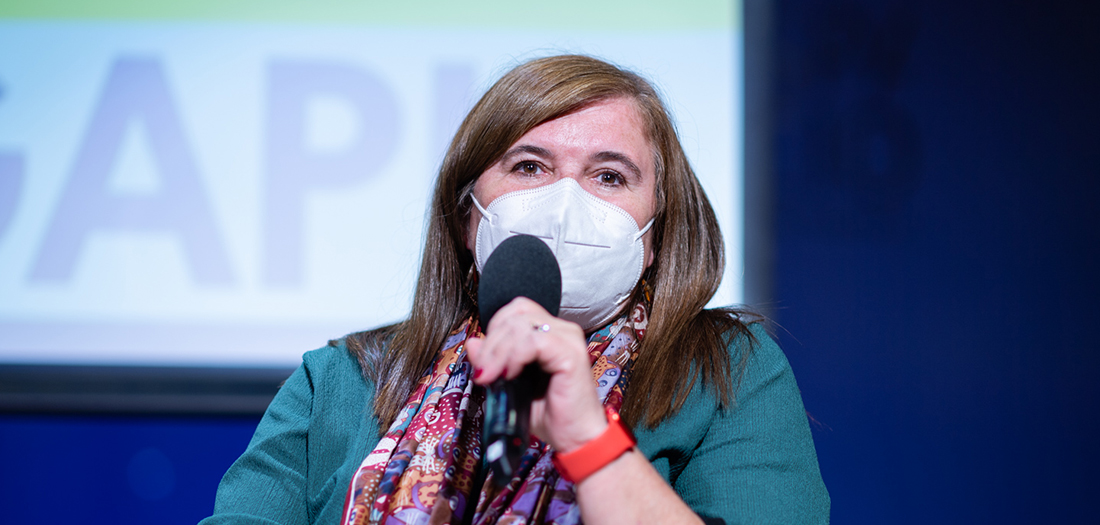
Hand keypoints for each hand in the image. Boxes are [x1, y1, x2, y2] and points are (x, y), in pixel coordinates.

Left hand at [465, 297, 607, 452]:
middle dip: (491, 342)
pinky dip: (514, 356)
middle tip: (483, 372)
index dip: (494, 329)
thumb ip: (493, 361)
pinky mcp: (571, 354)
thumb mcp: (511, 385)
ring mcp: (569, 340)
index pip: (516, 310)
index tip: (483, 361)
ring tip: (493, 376)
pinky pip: (534, 341)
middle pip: (516, 313)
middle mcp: (562, 331)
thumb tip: (473, 343)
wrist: (575, 439)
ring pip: (520, 325)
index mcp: (551, 333)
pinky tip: (511, 375)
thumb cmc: (551, 414)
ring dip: (498, 351)